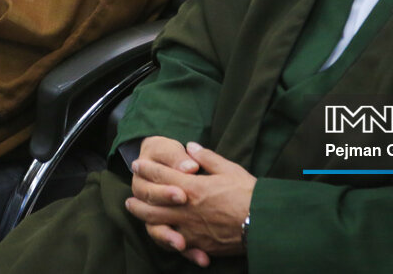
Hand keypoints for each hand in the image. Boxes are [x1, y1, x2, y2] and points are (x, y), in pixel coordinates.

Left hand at [125, 141, 255, 265]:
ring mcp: (189, 228)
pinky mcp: (198, 244)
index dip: (147, 169)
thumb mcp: (229, 169)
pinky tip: (159, 234)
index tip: (137, 164)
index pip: (161, 175)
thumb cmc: (248, 194)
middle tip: (129, 194)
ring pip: (157, 224)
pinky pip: (175, 243)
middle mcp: (185, 208)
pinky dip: (165, 238)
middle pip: (151, 202)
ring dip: (142, 217)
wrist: (262, 224)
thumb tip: (191, 147)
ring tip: (135, 211)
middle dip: (138, 197)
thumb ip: (207, 158)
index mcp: (192, 186)